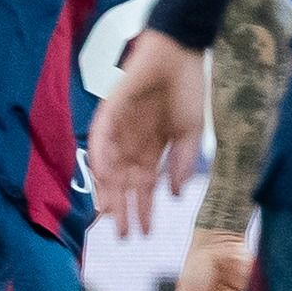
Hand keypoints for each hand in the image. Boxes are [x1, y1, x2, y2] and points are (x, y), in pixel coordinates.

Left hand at [87, 30, 206, 237]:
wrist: (179, 54)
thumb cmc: (187, 90)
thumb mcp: (190, 133)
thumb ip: (182, 164)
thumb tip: (174, 196)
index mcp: (152, 150)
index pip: (144, 187)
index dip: (145, 210)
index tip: (146, 234)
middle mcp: (132, 144)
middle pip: (123, 184)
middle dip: (124, 210)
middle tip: (122, 236)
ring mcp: (119, 130)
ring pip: (109, 168)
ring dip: (109, 191)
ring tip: (111, 216)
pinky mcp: (110, 112)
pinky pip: (101, 139)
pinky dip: (101, 157)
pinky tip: (104, 178)